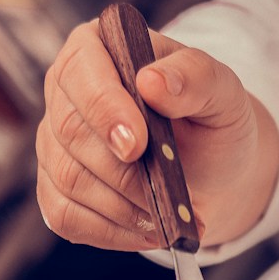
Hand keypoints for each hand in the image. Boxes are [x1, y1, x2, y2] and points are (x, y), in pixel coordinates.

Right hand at [35, 19, 278, 251]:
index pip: (81, 70)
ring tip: (168, 216)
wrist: (213, 169)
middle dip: (122, 171)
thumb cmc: (212, 121)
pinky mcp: (56, 190)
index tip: (137, 144)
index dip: (104, 109)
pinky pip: (66, 217)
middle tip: (166, 194)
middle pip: (69, 131)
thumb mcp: (223, 92)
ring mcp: (55, 144)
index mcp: (98, 48)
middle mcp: (66, 92)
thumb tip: (152, 81)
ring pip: (68, 179)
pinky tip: (148, 230)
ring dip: (123, 206)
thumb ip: (196, 77)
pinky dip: (112, 232)